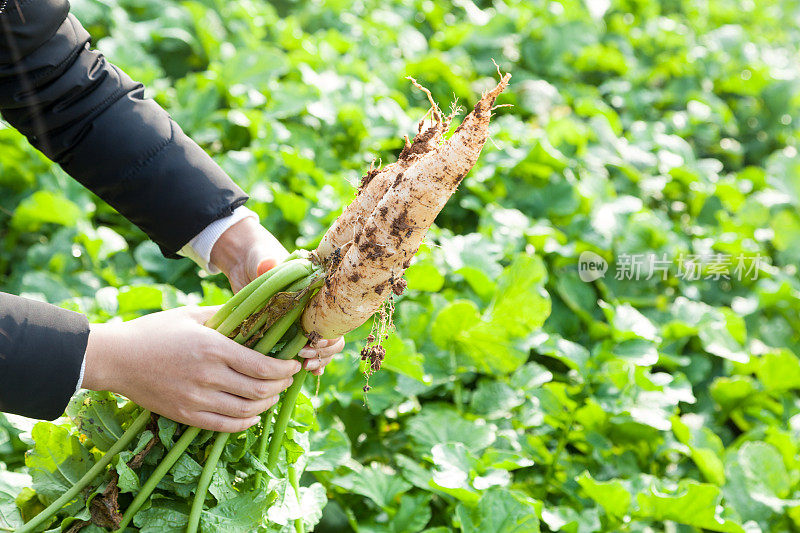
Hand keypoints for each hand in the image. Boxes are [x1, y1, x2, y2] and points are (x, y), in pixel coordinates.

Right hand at [81, 306, 301, 431]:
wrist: (116, 358)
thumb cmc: (154, 331)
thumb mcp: (191, 315)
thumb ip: (225, 315)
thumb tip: (254, 312)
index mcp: (214, 348)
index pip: (262, 366)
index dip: (284, 369)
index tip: (293, 365)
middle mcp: (209, 376)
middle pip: (259, 390)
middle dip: (280, 386)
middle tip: (287, 379)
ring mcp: (196, 398)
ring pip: (245, 410)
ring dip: (266, 404)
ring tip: (273, 396)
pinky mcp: (185, 415)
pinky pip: (223, 426)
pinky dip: (244, 423)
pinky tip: (253, 415)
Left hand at [210, 216, 345, 373]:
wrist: (244, 262)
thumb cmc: (257, 256)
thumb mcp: (261, 258)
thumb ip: (265, 261)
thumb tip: (267, 263)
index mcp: (314, 291)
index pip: (335, 314)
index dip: (331, 331)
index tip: (315, 339)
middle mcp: (313, 307)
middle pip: (334, 335)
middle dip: (325, 350)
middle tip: (304, 355)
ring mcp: (302, 321)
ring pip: (324, 348)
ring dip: (319, 359)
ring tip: (303, 365)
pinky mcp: (288, 333)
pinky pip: (307, 353)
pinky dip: (311, 364)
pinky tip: (307, 373)